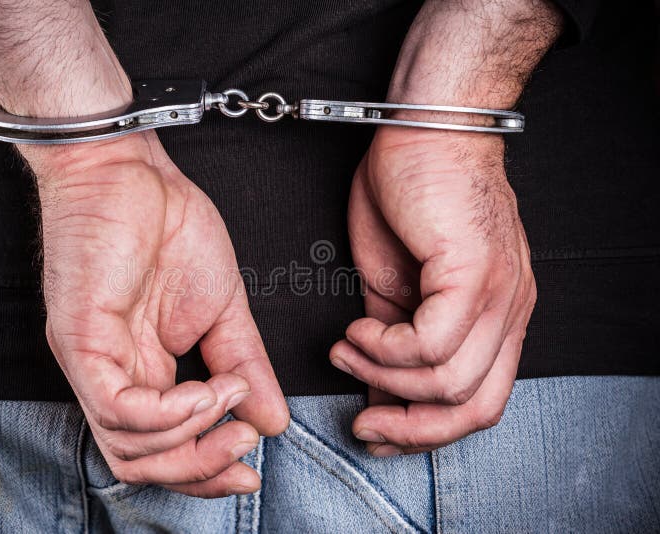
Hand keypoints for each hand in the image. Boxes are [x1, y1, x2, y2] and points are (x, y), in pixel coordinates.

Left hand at [28, 132, 288, 496]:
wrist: (131, 170)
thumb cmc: (166, 225)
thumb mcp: (224, 307)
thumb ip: (245, 364)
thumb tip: (271, 416)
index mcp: (144, 369)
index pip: (165, 445)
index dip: (207, 468)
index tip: (251, 467)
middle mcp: (113, 375)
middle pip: (142, 461)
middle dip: (200, 468)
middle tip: (245, 444)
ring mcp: (92, 361)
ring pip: (127, 446)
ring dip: (191, 436)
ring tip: (228, 396)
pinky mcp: (79, 340)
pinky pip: (117, 407)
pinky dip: (168, 413)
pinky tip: (203, 389)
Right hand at [330, 127, 535, 454]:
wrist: (422, 128)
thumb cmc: (409, 196)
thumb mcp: (394, 288)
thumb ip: (392, 344)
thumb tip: (376, 393)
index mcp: (497, 318)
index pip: (480, 402)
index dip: (428, 432)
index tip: (378, 432)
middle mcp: (510, 312)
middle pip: (476, 407)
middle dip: (413, 429)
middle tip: (364, 423)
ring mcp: (500, 293)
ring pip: (452, 381)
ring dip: (384, 378)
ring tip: (348, 349)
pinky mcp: (476, 272)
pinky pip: (433, 343)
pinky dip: (387, 349)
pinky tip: (359, 329)